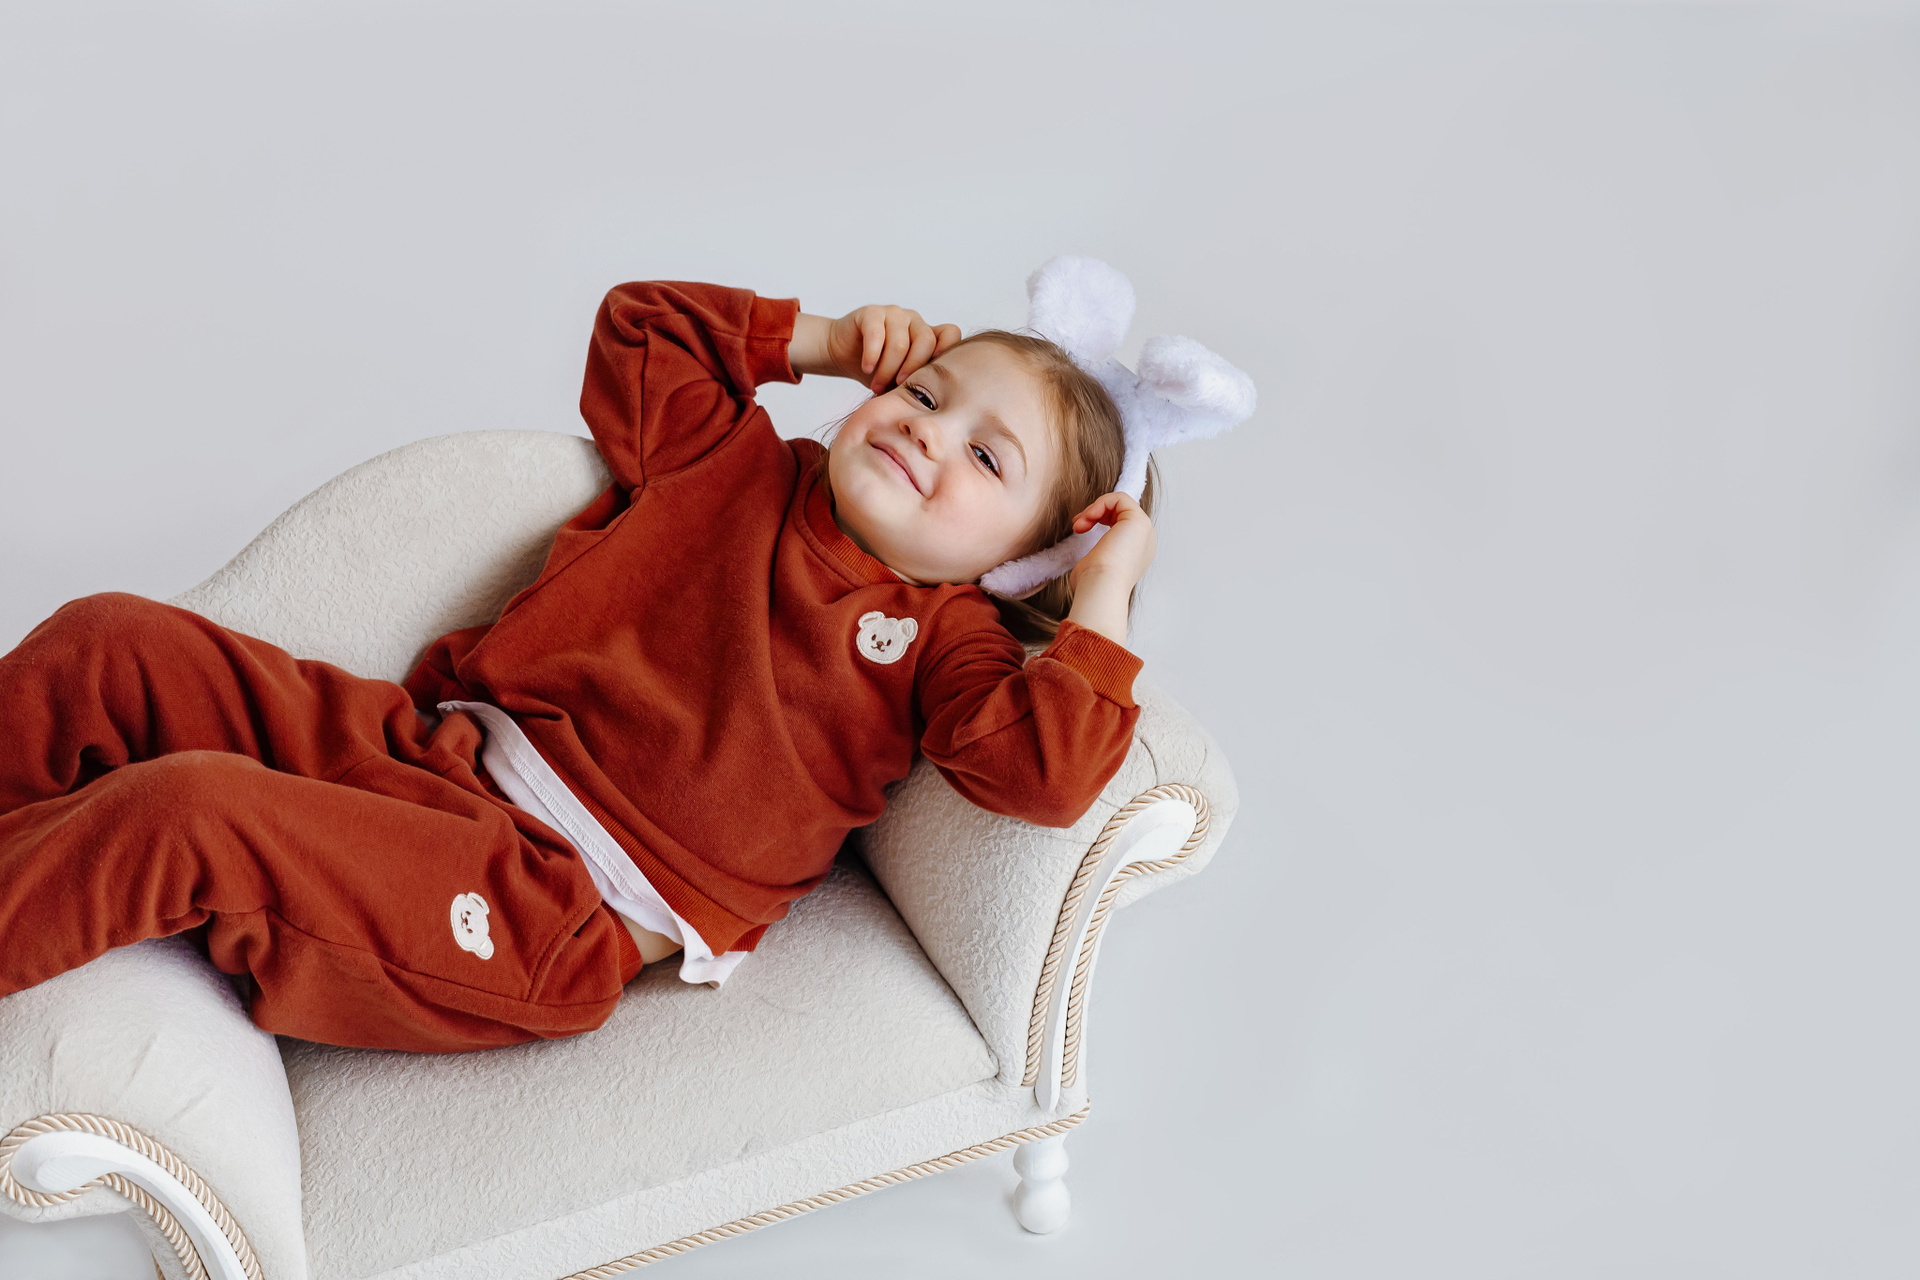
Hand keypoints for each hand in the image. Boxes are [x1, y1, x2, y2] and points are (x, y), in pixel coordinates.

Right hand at [793, 306, 960, 392]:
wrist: (842, 353)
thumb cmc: (876, 370)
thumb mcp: (901, 381)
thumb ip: (918, 383)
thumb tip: (935, 408)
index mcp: (927, 334)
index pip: (950, 333)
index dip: (948, 350)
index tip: (935, 374)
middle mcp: (914, 321)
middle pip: (926, 341)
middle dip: (910, 371)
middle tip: (895, 388)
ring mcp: (894, 314)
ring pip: (900, 343)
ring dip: (887, 370)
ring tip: (877, 386)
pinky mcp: (871, 313)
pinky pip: (876, 334)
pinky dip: (872, 356)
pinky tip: (867, 368)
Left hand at [1068, 492, 1156, 591]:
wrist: (1101, 588)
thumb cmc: (1093, 585)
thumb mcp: (1094, 568)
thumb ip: (1097, 559)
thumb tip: (1088, 562)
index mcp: (1136, 555)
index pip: (1121, 526)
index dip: (1099, 521)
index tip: (1079, 528)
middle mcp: (1144, 543)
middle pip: (1121, 513)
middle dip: (1095, 513)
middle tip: (1077, 525)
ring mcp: (1144, 531)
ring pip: (1119, 504)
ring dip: (1095, 509)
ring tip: (1080, 524)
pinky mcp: (1139, 520)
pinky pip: (1120, 497)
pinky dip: (1101, 502)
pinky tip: (1089, 517)